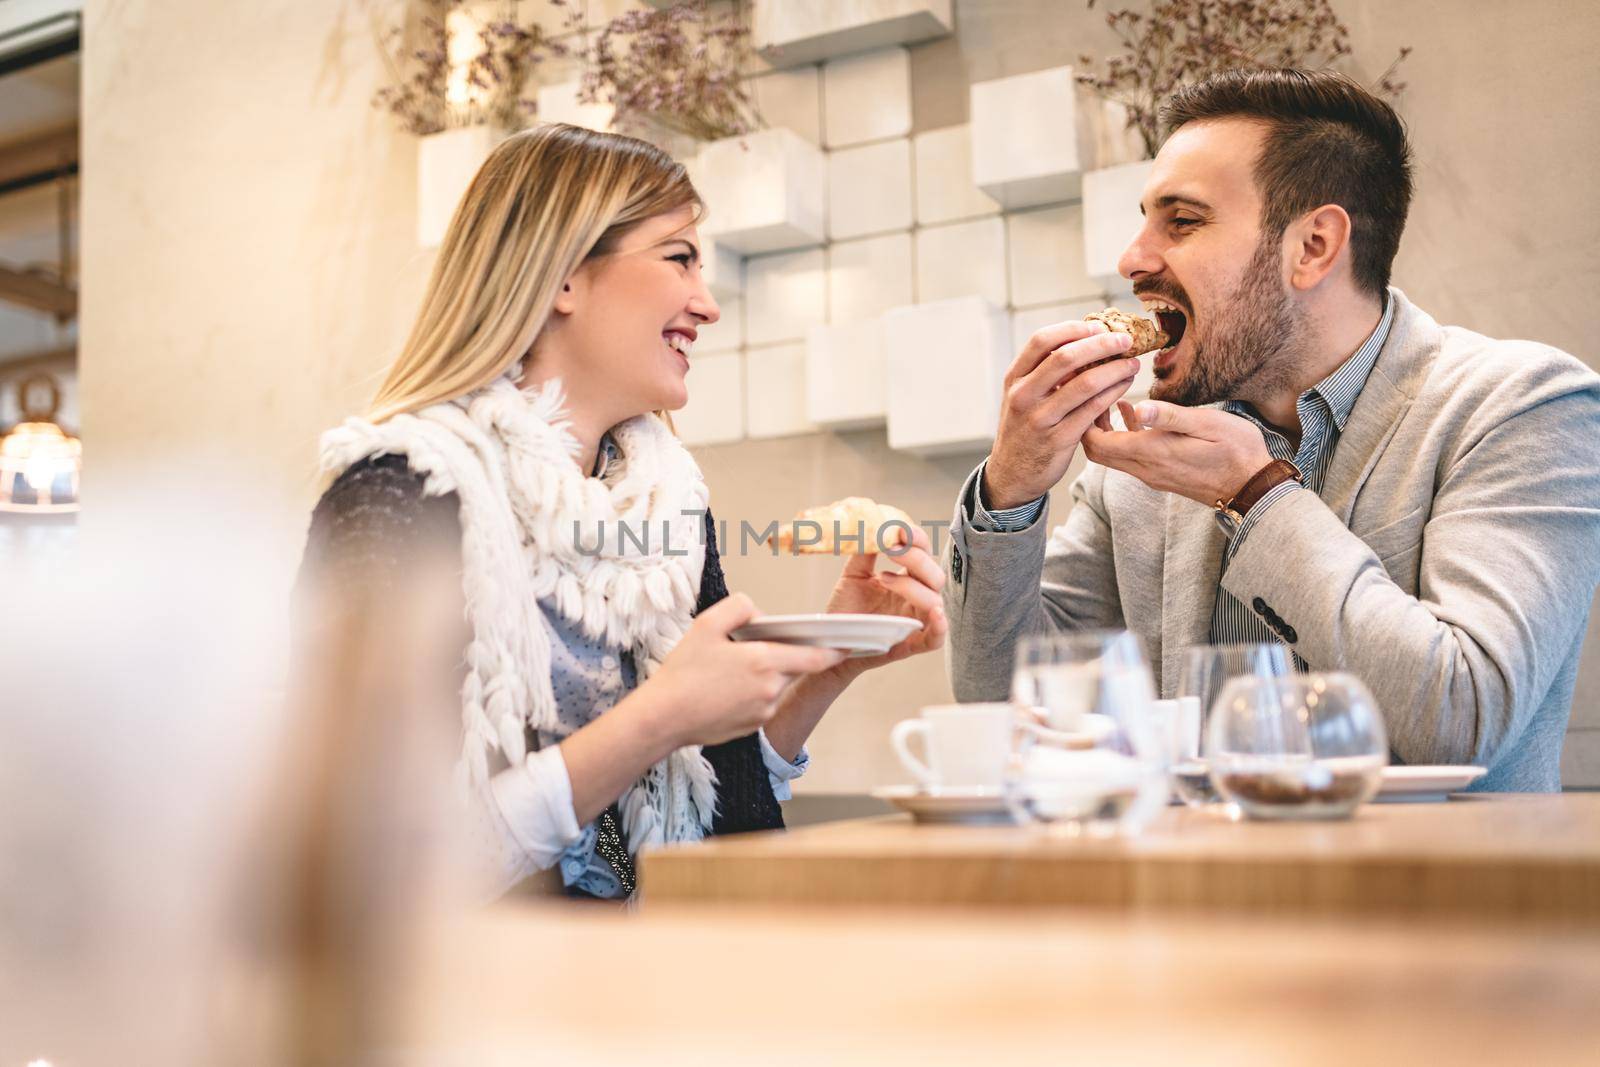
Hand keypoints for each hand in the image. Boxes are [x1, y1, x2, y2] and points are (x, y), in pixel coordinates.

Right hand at [645, 593, 845, 746]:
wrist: (664, 717)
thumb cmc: (683, 672)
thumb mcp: (707, 624)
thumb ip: (740, 608)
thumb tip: (760, 615)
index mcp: (765, 661)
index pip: (816, 657)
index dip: (834, 650)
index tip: (847, 644)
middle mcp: (771, 689)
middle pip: (797, 668)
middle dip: (793, 655)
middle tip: (772, 645)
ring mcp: (763, 711)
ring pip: (779, 686)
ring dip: (770, 674)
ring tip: (736, 668)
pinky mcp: (753, 727)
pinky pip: (764, 703)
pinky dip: (755, 693)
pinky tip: (727, 688)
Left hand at [820, 524, 948, 679]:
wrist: (831, 642)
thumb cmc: (847, 610)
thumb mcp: (853, 575)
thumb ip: (864, 551)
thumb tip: (870, 523)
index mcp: (906, 579)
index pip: (924, 554)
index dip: (917, 539)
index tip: (899, 529)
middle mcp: (916, 598)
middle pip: (935, 575)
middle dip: (916, 559)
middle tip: (892, 549)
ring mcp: (916, 620)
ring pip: (935, 601)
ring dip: (912, 586)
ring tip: (883, 579)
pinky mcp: (912, 644)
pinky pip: (936, 638)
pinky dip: (940, 626)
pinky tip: (935, 613)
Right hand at [983, 321, 1142, 508]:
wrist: (1012, 473)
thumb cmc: (1025, 427)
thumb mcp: (1023, 395)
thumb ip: (1045, 371)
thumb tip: (1084, 341)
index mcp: (1014, 378)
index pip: (1042, 340)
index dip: (1072, 328)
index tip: (1097, 326)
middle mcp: (1023, 395)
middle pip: (1065, 357)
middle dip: (1101, 344)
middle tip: (1125, 339)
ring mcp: (1040, 418)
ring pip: (1085, 384)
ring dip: (1114, 369)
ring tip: (1132, 363)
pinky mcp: (1059, 439)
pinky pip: (1093, 410)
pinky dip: (1113, 393)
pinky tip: (1124, 385)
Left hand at [1081, 400, 1273, 504]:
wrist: (1254, 486)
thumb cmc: (1236, 450)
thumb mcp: (1206, 424)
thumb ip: (1169, 416)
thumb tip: (1136, 407)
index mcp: (1150, 453)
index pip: (1097, 443)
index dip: (1085, 418)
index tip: (1089, 392)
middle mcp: (1145, 469)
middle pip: (1097, 452)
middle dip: (1088, 423)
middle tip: (1093, 393)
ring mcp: (1152, 475)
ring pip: (1113, 455)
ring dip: (1106, 429)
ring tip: (1108, 396)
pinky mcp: (1162, 475)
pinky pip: (1131, 457)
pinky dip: (1125, 435)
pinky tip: (1132, 413)